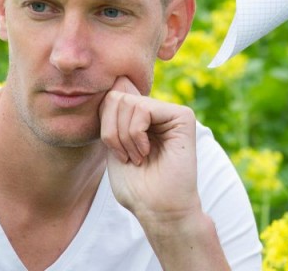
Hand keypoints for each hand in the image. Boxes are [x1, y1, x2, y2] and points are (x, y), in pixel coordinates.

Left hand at [100, 76, 201, 222]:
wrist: (159, 210)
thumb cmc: (137, 186)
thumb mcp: (114, 145)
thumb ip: (114, 114)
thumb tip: (120, 78)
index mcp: (142, 117)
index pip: (112, 97)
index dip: (105, 124)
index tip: (116, 152)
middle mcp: (158, 111)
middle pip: (115, 96)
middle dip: (110, 131)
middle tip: (125, 156)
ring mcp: (171, 112)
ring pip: (126, 102)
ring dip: (123, 137)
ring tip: (137, 157)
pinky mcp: (182, 116)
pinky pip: (143, 108)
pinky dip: (135, 134)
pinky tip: (146, 151)